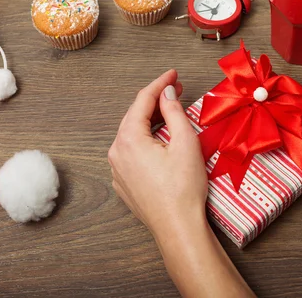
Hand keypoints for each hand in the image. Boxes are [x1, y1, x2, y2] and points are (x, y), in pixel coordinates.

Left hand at [108, 69, 206, 237]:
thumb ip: (174, 111)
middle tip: (176, 89)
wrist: (178, 227)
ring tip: (171, 111)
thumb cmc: (184, 189)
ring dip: (151, 120)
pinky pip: (132, 152)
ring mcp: (118, 170)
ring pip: (132, 134)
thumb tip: (167, 93)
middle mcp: (116, 152)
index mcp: (129, 139)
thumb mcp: (185, 142)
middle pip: (135, 116)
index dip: (159, 83)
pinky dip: (146, 140)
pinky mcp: (124, 183)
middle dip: (155, 100)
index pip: (143, 100)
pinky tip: (160, 139)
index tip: (173, 73)